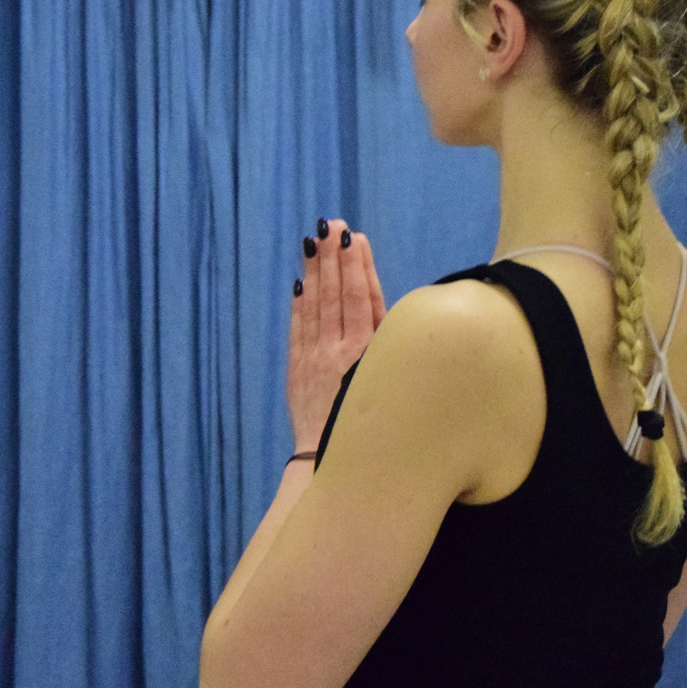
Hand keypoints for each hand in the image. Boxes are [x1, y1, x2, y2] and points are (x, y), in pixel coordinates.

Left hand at [287, 218, 387, 454]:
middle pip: (338, 295)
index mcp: (369, 353)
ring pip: (316, 306)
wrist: (333, 462)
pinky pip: (298, 328)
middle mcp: (341, 351)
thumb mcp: (388, 382)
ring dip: (316, 271)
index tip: (356, 240)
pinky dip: (299, 304)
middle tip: (332, 225)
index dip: (359, 267)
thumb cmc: (374, 425)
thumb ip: (385, 346)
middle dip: (335, 258)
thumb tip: (383, 310)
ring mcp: (316, 358)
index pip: (364, 299)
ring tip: (314, 242)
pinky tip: (300, 282)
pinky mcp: (298, 369)